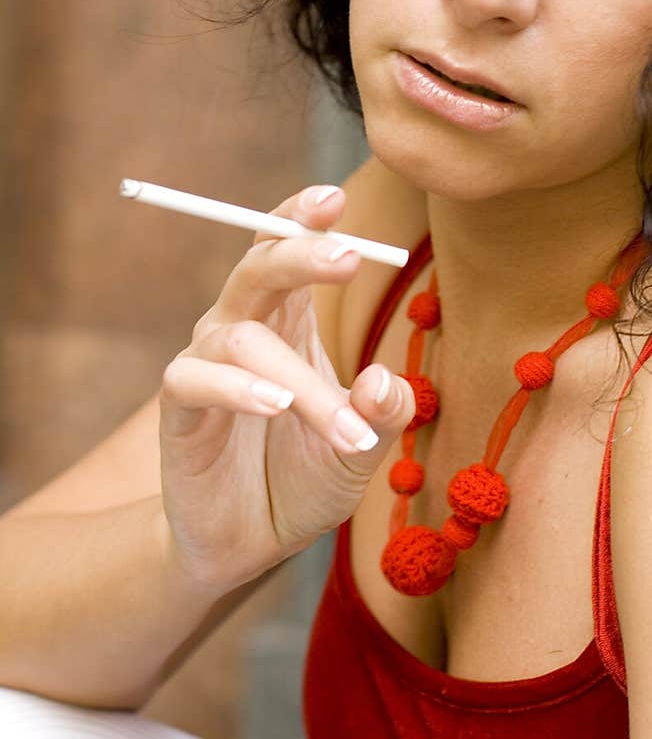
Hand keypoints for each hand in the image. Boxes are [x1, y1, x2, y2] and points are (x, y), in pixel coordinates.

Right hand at [158, 184, 413, 592]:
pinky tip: (274, 406)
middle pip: (259, 267)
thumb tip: (386, 380)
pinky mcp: (179, 408)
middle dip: (301, 253)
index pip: (287, 248)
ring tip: (347, 430)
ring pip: (245, 340)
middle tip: (348, 256)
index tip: (336, 197)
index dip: (303, 217)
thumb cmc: (306, 476)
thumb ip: (384, 413)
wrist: (249, 542)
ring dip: (303, 383)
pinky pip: (195, 379)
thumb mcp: (362, 448)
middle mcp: (243, 326)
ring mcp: (207, 363)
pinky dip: (237, 388)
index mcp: (289, 318)